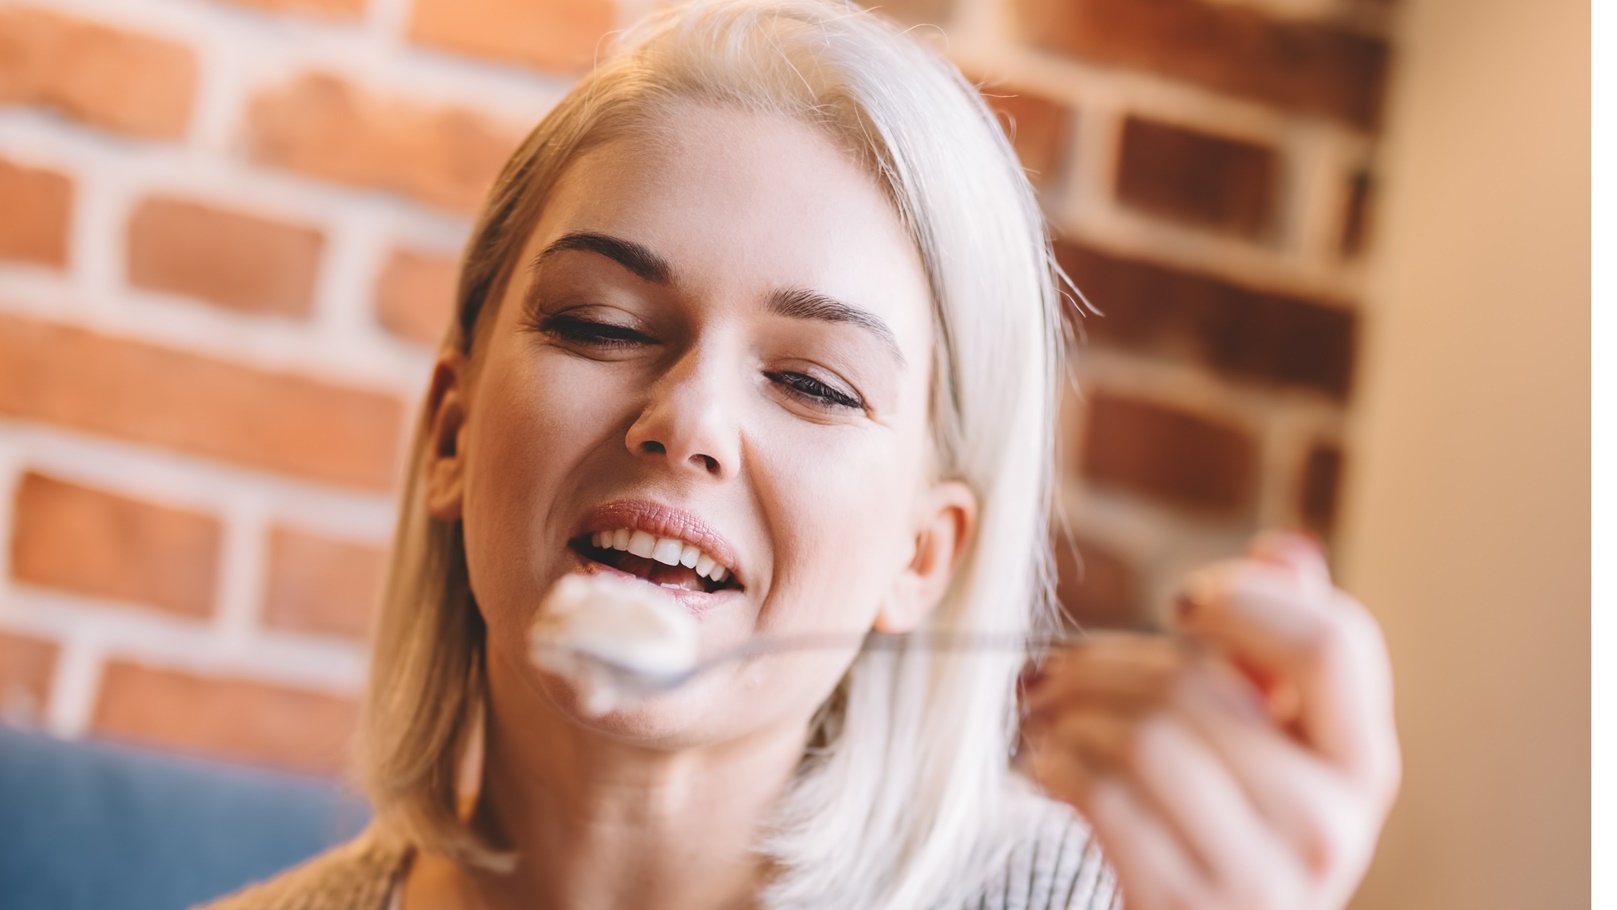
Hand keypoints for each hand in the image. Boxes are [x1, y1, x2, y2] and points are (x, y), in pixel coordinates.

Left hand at [1022, 533, 1400, 909]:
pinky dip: (1060, 766)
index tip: (1183, 605)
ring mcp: (1263, 880)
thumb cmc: (1219, 825)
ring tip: (1049, 718)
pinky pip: (1108, 798)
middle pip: (1204, 685)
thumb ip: (1281, 646)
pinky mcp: (1186, 908)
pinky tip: (1048, 765)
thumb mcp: (1268, 742)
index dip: (1246, 601)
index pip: (1332, 644)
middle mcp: (1330, 827)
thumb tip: (1286, 548)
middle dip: (1109, 662)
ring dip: (1074, 713)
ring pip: (1150, 737)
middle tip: (1060, 671)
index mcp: (1362, 765)